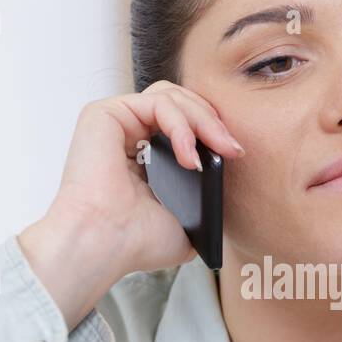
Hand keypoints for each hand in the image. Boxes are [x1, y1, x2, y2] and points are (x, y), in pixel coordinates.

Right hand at [19, 81, 244, 330]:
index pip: (185, 122)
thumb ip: (204, 200)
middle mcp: (129, 135)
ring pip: (173, 96)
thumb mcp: (186, 223)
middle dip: (213, 121)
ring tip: (217, 149)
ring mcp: (117, 122)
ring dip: (202, 119)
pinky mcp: (105, 113)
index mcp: (145, 156)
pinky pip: (158, 101)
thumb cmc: (134, 242)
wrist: (105, 245)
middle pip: (181, 101)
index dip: (213, 131)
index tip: (236, 153)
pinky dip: (181, 124)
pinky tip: (188, 155)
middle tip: (233, 149)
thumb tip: (225, 194)